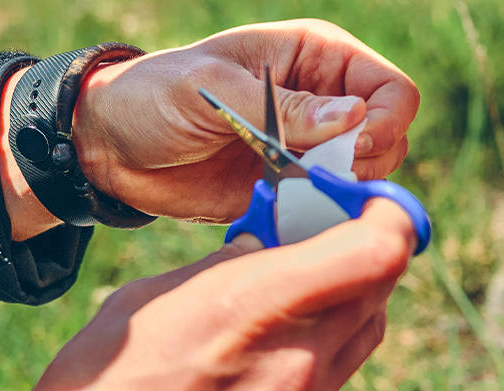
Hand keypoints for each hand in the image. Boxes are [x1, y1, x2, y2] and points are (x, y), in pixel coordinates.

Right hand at [0, 199, 416, 390]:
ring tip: (296, 299)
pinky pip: (331, 384)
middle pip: (380, 290)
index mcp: (253, 308)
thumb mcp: (149, 302)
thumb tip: (262, 251)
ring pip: (361, 337)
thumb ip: (222, 270)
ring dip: (346, 305)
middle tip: (328, 243)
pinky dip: (316, 357)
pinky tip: (265, 361)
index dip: (389, 220)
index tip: (370, 208)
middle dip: (365, 256)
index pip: (377, 253)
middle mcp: (296, 362)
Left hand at [77, 20, 415, 219]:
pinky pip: (329, 210)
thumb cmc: (155, 96)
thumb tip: (355, 119)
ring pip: (368, 180)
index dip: (383, 122)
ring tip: (292, 192)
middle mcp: (324, 102)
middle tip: (312, 175)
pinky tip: (289, 217)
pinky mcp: (291, 191)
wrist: (111, 148)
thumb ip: (286, 108)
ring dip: (342, 194)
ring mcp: (310, 150)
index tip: (350, 148)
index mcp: (317, 57)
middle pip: (391, 139)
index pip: (392, 89)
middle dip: (366, 164)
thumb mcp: (216, 89)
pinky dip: (320, 219)